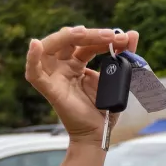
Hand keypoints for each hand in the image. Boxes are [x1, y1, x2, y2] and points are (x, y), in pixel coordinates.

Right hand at [25, 26, 139, 143]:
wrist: (99, 133)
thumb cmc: (105, 110)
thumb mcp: (118, 79)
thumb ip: (125, 57)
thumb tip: (134, 34)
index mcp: (77, 65)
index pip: (86, 43)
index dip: (103, 38)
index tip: (124, 39)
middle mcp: (63, 67)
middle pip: (69, 40)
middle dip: (91, 34)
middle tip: (111, 35)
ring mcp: (55, 77)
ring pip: (50, 48)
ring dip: (65, 36)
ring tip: (83, 31)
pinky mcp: (50, 90)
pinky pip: (34, 73)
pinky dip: (31, 58)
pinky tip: (35, 44)